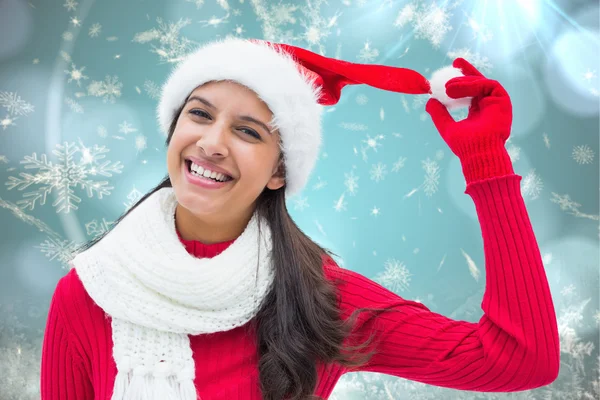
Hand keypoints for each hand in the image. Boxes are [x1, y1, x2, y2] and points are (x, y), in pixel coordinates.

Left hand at [425, 58, 514, 182]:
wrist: (478, 153)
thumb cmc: (464, 146)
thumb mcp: (447, 127)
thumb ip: (439, 114)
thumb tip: (430, 101)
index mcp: (477, 111)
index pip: (470, 91)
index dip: (463, 78)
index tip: (453, 67)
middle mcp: (488, 105)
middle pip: (479, 82)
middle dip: (468, 71)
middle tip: (456, 62)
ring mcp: (496, 103)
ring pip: (482, 83)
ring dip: (465, 81)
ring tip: (448, 87)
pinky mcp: (503, 101)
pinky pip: (489, 85)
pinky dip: (475, 84)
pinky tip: (460, 88)